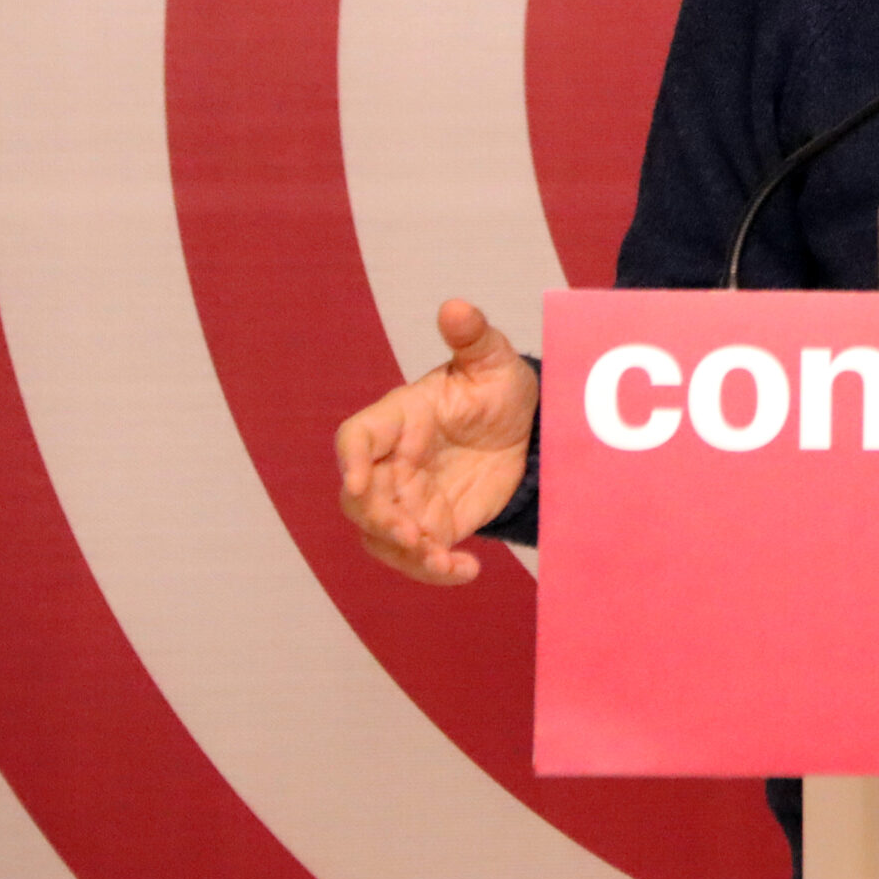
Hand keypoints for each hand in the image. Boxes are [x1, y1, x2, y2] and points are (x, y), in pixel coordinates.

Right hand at [335, 300, 538, 585]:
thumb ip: (473, 336)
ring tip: (443, 559)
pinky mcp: (432, 526)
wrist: (525, 429)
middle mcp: (392, 463)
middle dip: (379, 520)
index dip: (352, 461)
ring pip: (381, 537)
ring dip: (404, 554)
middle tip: (414, 535)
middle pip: (361, 499)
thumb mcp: (493, 359)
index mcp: (398, 419)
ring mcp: (408, 498)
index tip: (362, 482)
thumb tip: (455, 307)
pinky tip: (467, 571)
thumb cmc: (497, 386)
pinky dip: (435, 569)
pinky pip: (419, 557)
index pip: (357, 438)